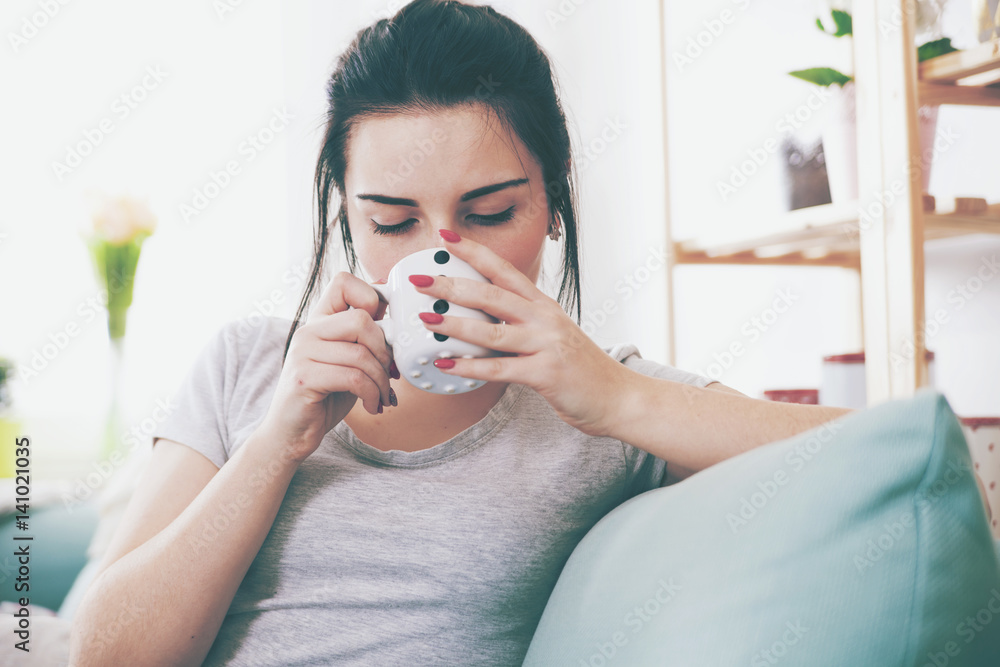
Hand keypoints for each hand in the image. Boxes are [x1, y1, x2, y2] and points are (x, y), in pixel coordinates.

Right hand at [259, 272, 394, 461]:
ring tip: (382, 396)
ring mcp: (302, 353)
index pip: (344, 281)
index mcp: (319, 319)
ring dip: (381, 381)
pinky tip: (372, 406)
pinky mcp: (304, 378)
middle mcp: (307, 330)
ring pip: (361, 354)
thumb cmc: (326, 396)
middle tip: (389, 374)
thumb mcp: (350, 360)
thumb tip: (397, 313)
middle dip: (385, 350)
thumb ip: (366, 337)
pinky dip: (372, 394)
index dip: (372, 297)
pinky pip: (353, 378)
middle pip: (362, 319)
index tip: (385, 330)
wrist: (291, 433)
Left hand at [409, 230, 631, 436]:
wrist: (619, 397)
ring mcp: (546, 345)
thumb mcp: (553, 334)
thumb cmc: (581, 369)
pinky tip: (447, 364)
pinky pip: (500, 369)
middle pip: (491, 294)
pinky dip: (470, 367)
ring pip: (491, 331)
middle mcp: (544, 319)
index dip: (473, 251)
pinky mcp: (545, 373)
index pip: (503, 269)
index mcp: (542, 305)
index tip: (445, 236)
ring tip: (426, 320)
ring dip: (454, 325)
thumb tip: (482, 320)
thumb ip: (522, 324)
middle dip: (451, 285)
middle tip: (419, 280)